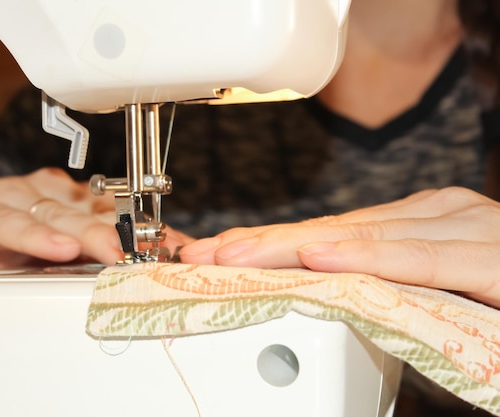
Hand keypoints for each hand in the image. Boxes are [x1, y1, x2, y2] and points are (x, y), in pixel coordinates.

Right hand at [0, 168, 187, 268]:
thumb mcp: (50, 252)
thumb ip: (88, 257)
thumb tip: (138, 274)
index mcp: (70, 203)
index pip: (118, 214)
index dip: (149, 231)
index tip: (181, 249)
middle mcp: (47, 195)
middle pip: (95, 213)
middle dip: (129, 233)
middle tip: (157, 251)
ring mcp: (12, 197)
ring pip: (58, 214)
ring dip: (90, 233)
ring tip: (115, 250)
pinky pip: (9, 221)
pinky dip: (34, 234)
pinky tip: (56, 246)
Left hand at [180, 187, 499, 306]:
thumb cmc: (495, 302)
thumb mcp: (424, 289)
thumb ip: (380, 284)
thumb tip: (319, 285)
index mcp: (412, 227)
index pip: (325, 234)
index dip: (266, 245)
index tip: (213, 254)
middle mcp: (432, 217)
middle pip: (331, 231)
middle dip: (261, 244)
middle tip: (201, 253)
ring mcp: (461, 228)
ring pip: (363, 238)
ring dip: (293, 247)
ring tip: (235, 257)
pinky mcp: (489, 253)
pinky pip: (419, 257)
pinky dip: (367, 257)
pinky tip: (320, 257)